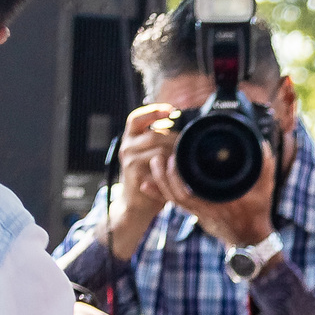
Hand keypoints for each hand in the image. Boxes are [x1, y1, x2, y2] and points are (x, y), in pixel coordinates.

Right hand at [108, 103, 178, 257]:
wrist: (137, 204)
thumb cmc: (149, 178)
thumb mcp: (152, 155)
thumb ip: (161, 141)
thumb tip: (184, 128)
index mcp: (130, 138)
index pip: (136, 118)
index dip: (152, 111)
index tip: (170, 110)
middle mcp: (126, 146)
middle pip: (154, 134)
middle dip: (174, 138)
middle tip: (187, 145)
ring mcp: (129, 160)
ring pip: (159, 149)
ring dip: (175, 154)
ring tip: (184, 161)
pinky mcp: (135, 173)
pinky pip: (159, 165)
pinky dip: (171, 167)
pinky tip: (178, 171)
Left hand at [153, 122, 277, 249]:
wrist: (251, 240)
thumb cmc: (257, 216)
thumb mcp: (264, 191)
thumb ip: (264, 167)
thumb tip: (263, 145)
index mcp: (217, 205)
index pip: (190, 193)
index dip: (177, 178)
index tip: (173, 159)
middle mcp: (203, 210)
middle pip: (175, 196)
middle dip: (163, 177)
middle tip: (159, 157)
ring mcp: (198, 213)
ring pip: (173, 200)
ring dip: (160, 183)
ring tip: (154, 163)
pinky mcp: (196, 213)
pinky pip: (175, 203)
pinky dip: (160, 193)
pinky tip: (147, 185)